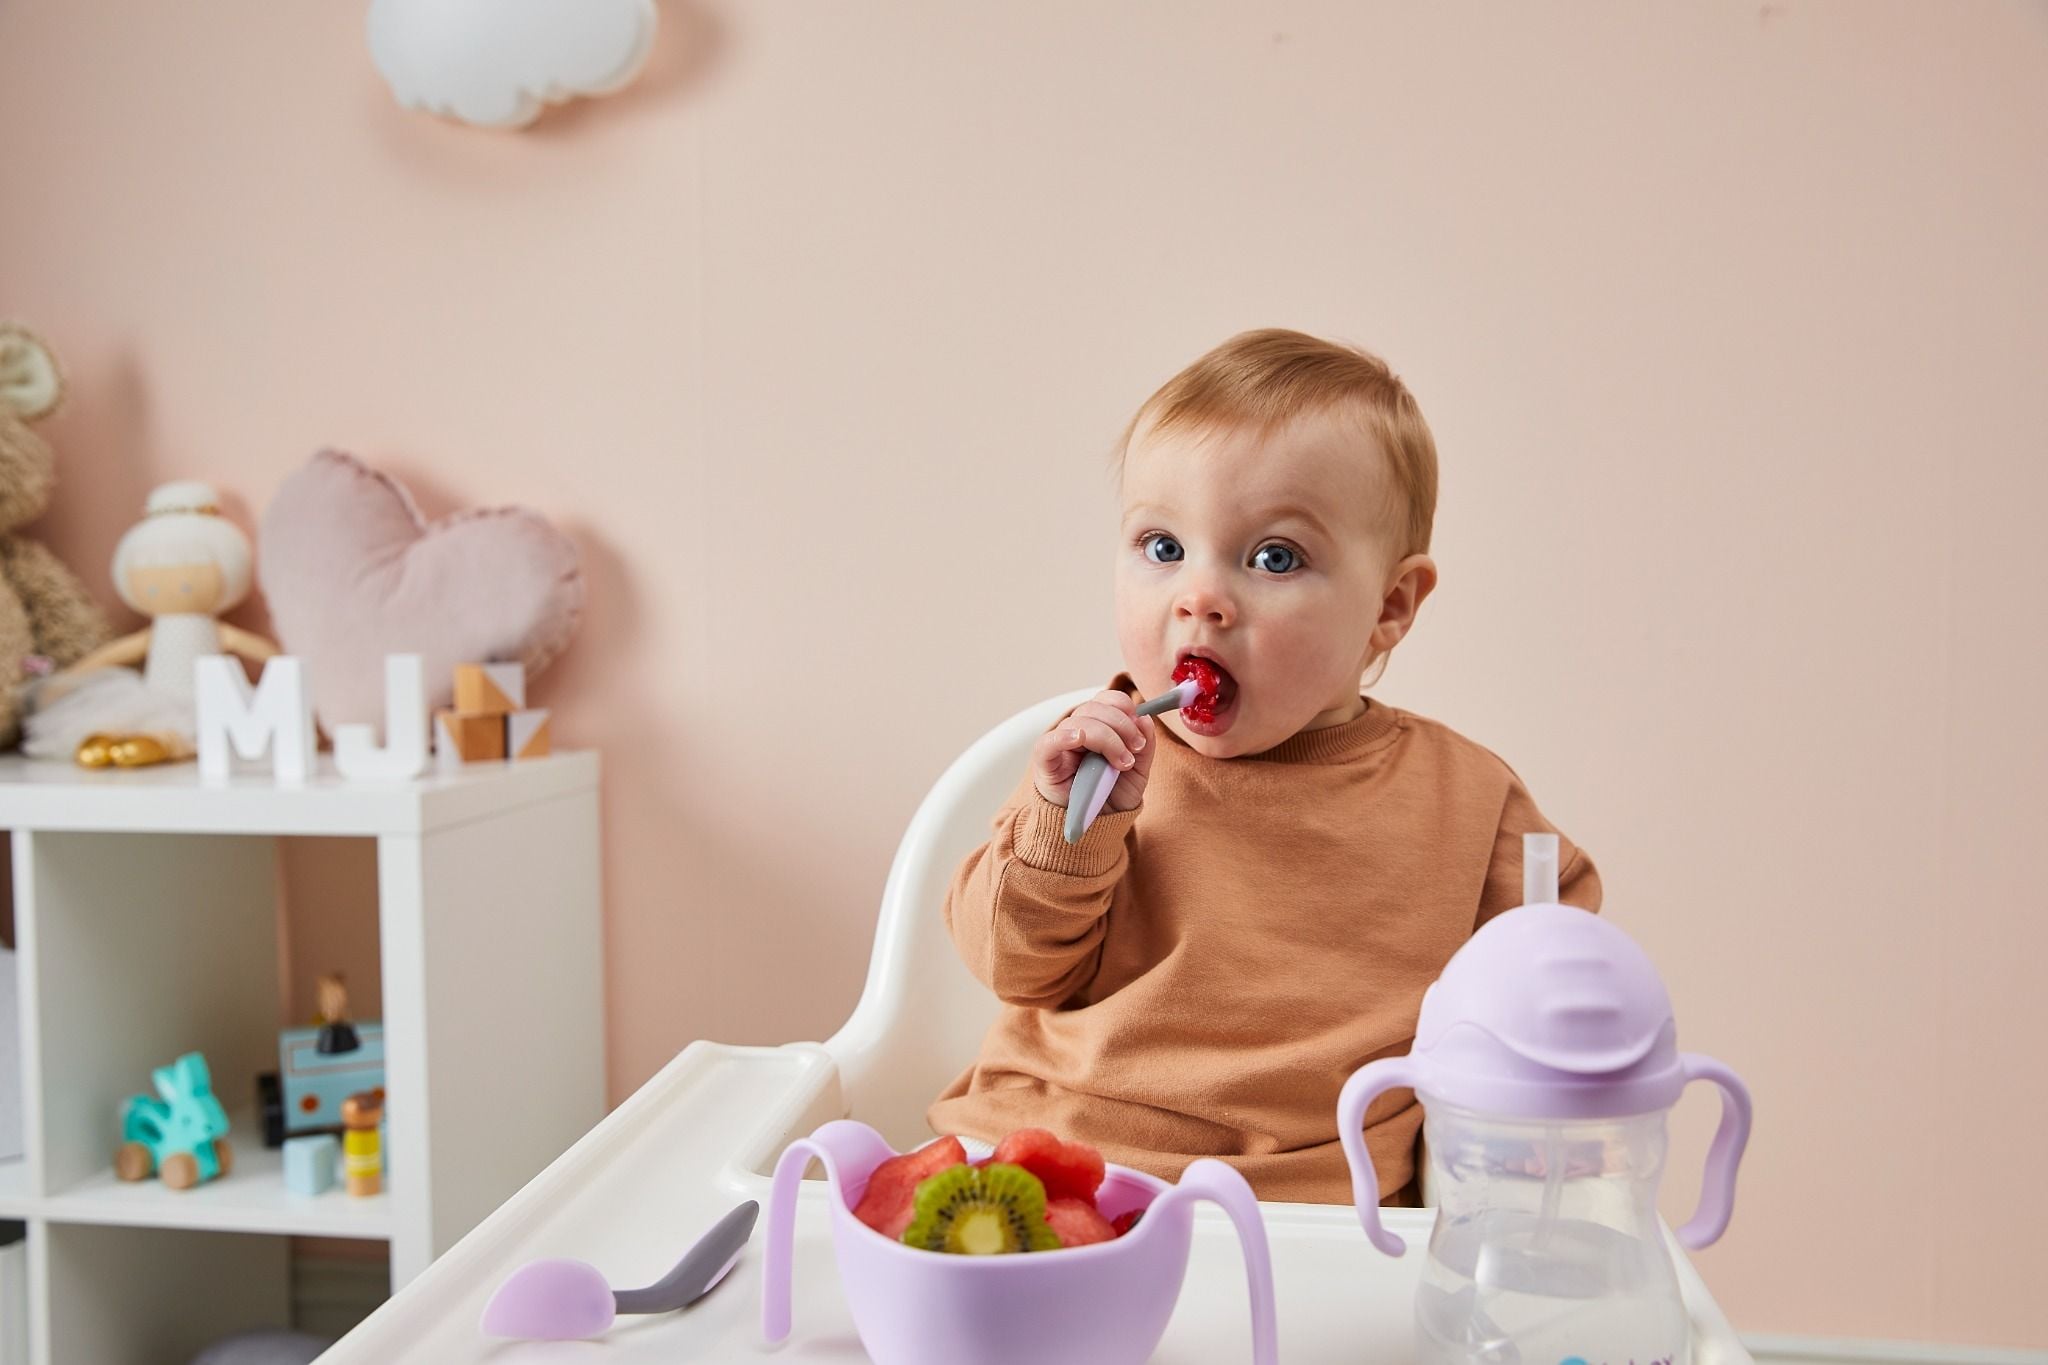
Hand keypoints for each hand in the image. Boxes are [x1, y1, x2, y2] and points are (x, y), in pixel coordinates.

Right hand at [1032, 690, 1157, 810]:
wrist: (1098, 826)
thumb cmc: (1112, 796)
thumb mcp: (1138, 771)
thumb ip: (1145, 745)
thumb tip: (1146, 718)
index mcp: (1099, 727)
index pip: (1106, 700)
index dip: (1124, 707)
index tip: (1140, 731)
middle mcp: (1078, 731)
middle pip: (1093, 708)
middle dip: (1120, 725)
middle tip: (1135, 749)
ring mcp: (1061, 745)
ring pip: (1078, 723)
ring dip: (1105, 738)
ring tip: (1120, 764)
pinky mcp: (1046, 763)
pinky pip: (1048, 742)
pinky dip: (1063, 737)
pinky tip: (1077, 739)